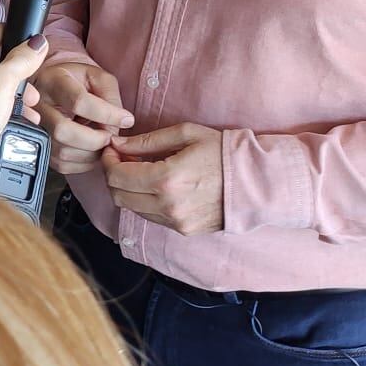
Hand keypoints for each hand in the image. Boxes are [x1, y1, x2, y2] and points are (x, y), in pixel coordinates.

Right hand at [33, 61, 133, 173]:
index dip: (107, 114)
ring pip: (63, 152)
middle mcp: (36, 106)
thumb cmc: (74, 82)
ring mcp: (33, 129)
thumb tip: (119, 123)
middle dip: (96, 139)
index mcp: (53, 81)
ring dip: (92, 153)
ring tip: (101, 141)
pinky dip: (83, 163)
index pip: (78, 101)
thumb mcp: (97, 77)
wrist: (48, 88)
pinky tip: (90, 150)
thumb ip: (110, 97)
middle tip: (109, 136)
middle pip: (64, 131)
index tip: (126, 119)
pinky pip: (62, 164)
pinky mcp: (38, 148)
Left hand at [103, 123, 224, 234]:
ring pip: (131, 208)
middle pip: (118, 195)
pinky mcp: (183, 230)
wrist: (258, 182)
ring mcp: (176, 221)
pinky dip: (144, 201)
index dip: (108, 160)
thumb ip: (148, 141)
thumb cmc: (223, 152)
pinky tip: (156, 186)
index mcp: (167, 179)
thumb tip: (118, 144)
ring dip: (127, 190)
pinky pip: (150, 217)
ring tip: (140, 171)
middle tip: (122, 159)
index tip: (112, 150)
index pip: (117, 175)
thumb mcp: (186, 134)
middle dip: (113, 175)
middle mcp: (168, 205)